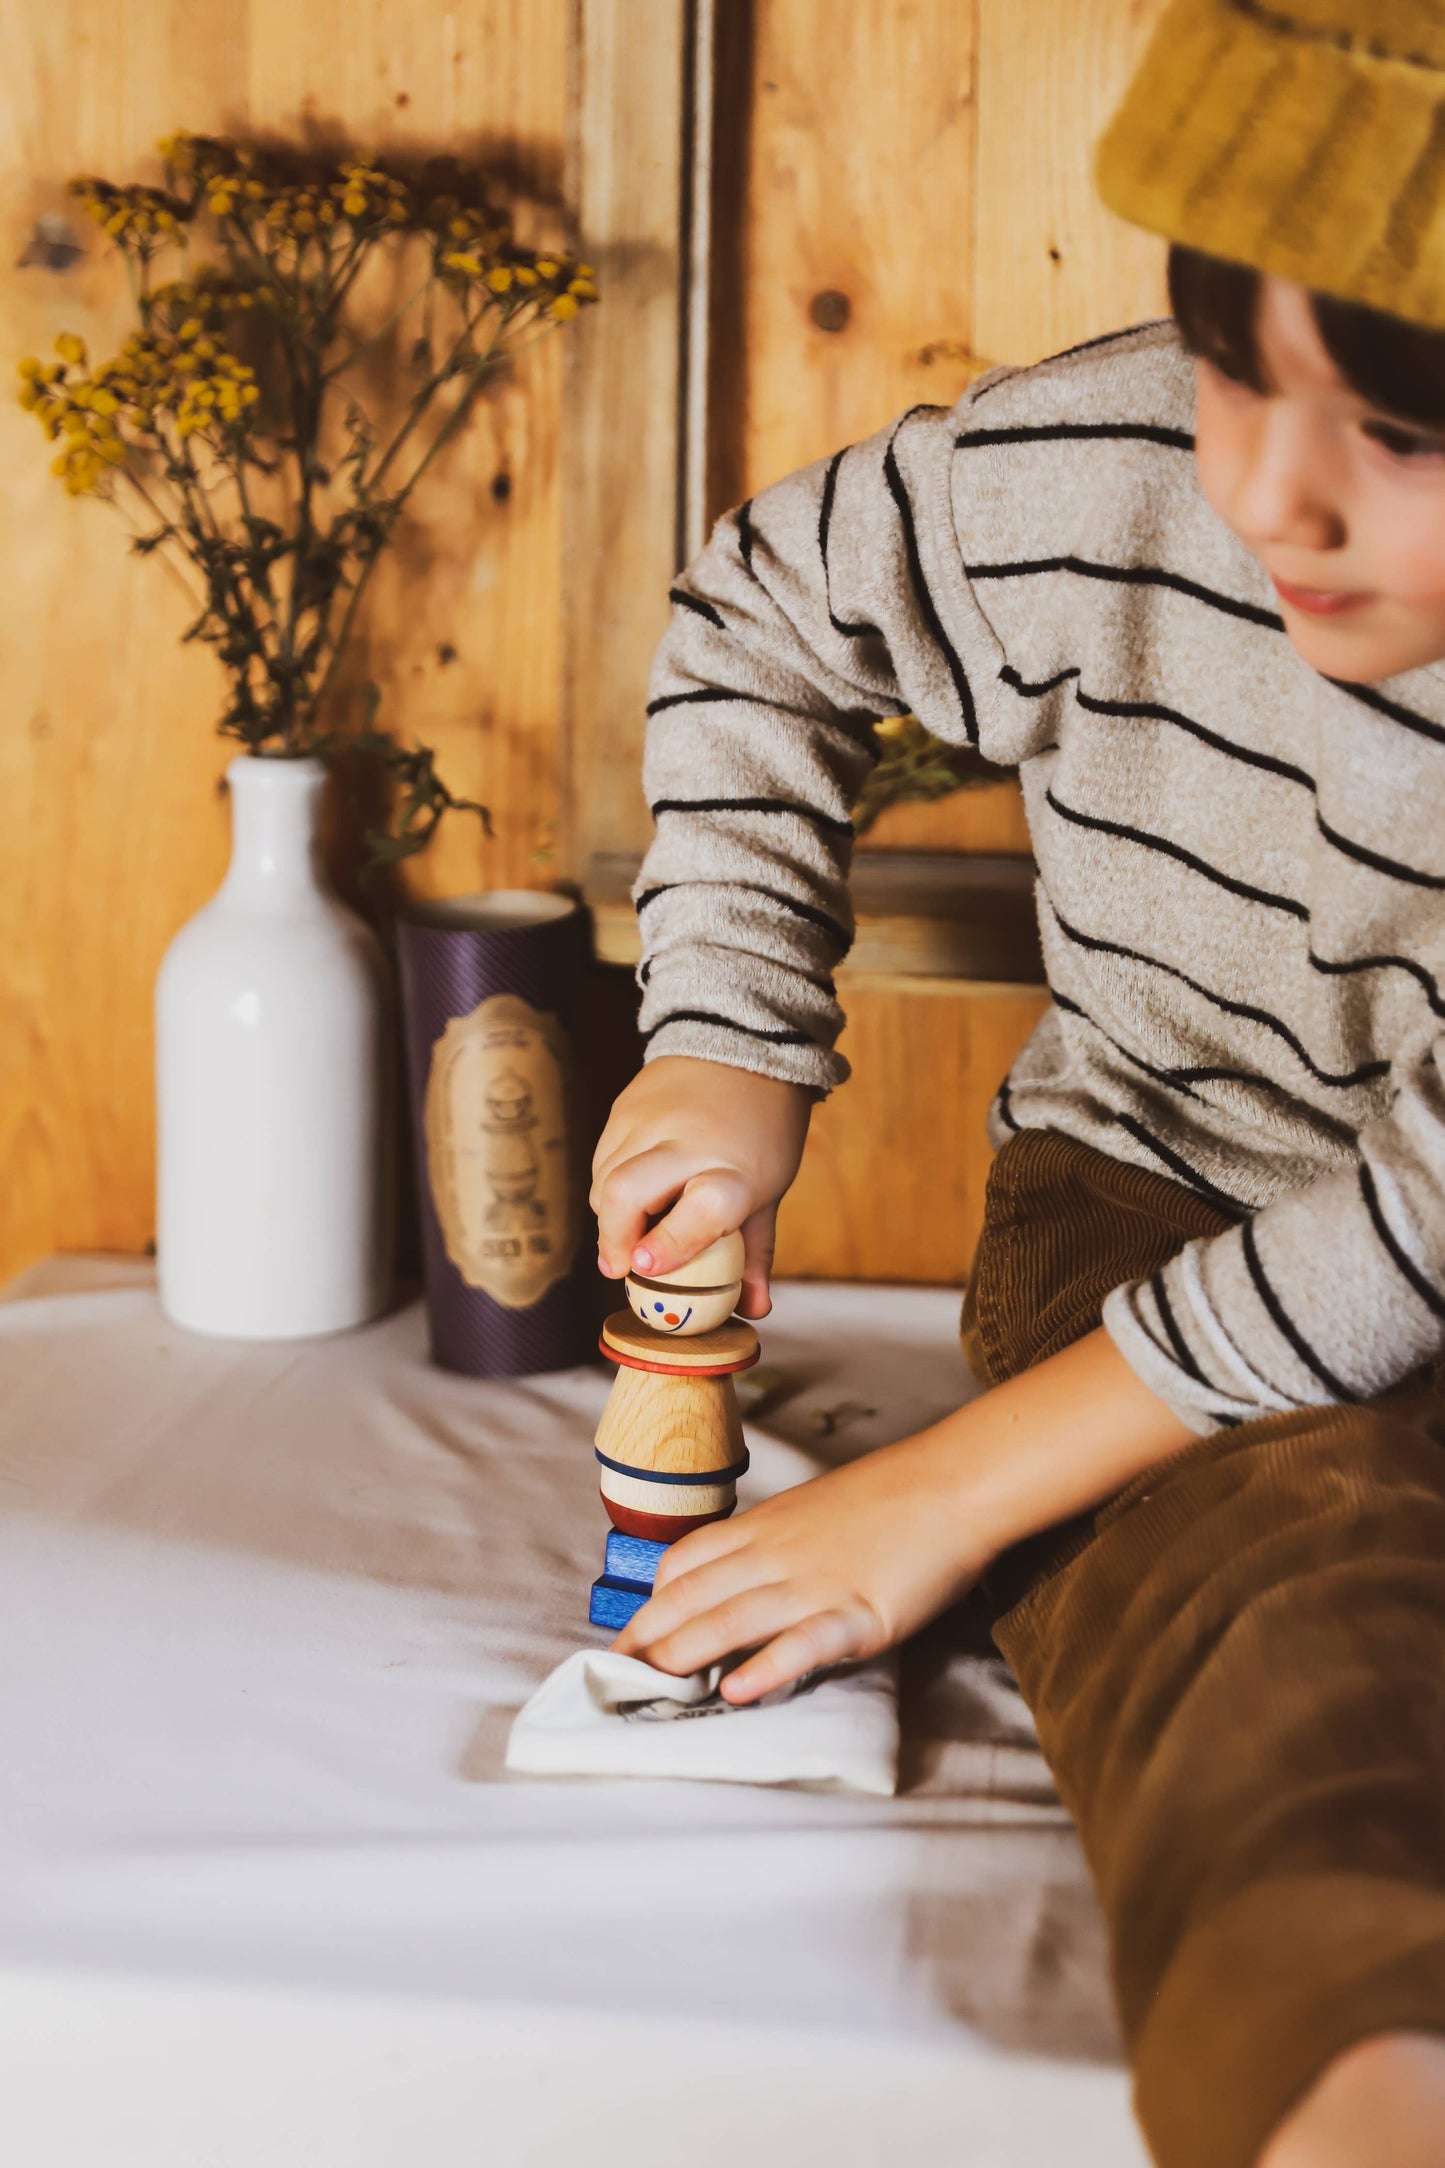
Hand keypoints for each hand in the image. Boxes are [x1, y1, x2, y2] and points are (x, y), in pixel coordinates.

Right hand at [590, 1055, 811, 1317]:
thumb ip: (754, 1253)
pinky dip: (608, 1186)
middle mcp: (688, 1141)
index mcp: (736, 1169)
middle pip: (626, 1193)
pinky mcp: (624, 1106)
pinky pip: (601, 1160)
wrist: (745, 1045)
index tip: (644, 1268)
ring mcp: (650, 1119)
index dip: (670, 1243)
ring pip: (604, 1182)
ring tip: (632, 1230)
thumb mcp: (769, 1190)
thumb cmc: (761, 1130)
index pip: (701, 1209)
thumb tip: (753, 1310)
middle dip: (613, 1239)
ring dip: (610, 1217)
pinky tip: (631, 1194)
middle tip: (619, 1267)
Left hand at [614, 1326, 1198, 1703]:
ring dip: (683, 1654)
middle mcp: (777, 1554)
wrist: (952, 1484)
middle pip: (695, 1595)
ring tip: (645, 1686)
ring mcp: (814, 1584)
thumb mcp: (815, 1509)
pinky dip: (766, 1668)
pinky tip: (736, 1692)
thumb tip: (747, 1576)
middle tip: (611, 1675)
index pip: (688, 1562)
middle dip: (649, 1637)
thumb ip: (777, 1542)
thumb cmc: (890, 1496)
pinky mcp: (857, 1613)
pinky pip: (803, 1643)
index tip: (628, 1634)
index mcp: (766, 1527)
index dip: (652, 1601)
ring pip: (731, 1619)